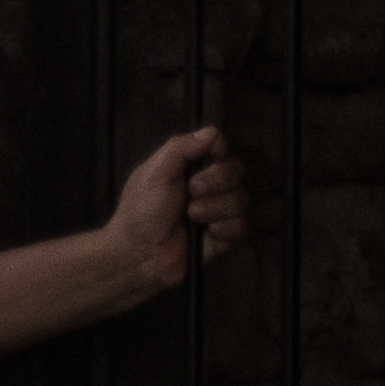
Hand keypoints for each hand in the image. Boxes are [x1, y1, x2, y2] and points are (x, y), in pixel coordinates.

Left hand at [108, 126, 247, 290]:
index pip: (222, 149)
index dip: (219, 154)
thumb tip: (212, 130)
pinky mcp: (226, 235)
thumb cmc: (140, 211)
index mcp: (190, 167)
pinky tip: (208, 234)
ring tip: (191, 218)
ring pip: (242, 199)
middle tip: (191, 193)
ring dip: (216, 208)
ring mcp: (219, 210)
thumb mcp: (154, 173)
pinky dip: (226, 229)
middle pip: (237, 171)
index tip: (208, 160)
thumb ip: (180, 148)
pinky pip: (245, 225)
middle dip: (216, 183)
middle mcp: (209, 186)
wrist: (139, 254)